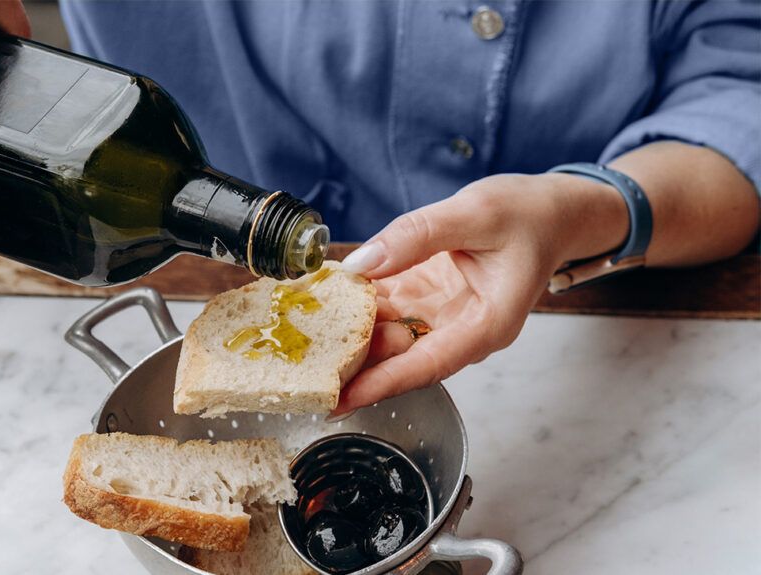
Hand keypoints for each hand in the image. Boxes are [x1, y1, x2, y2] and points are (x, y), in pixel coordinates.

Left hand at [331, 173, 627, 414]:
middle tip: (303, 369)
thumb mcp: (475, 213)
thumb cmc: (531, 215)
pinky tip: (323, 299)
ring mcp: (442, 315)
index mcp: (485, 325)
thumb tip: (363, 262)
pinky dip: (356, 304)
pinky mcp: (427, 297)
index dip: (380, 384)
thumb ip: (417, 236)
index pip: (425, 365)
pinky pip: (387, 308)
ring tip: (301, 339)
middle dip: (352, 364)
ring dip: (347, 334)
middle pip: (399, 357)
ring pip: (387, 335)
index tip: (340, 399)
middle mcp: (461, 330)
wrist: (552, 210)